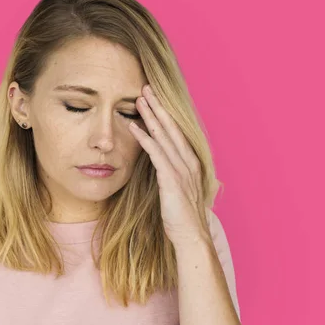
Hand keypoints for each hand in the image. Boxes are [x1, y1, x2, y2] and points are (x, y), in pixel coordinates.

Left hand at [128, 84, 210, 247]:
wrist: (191, 237)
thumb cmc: (181, 217)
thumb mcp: (177, 190)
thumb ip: (171, 174)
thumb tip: (160, 164)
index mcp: (191, 163)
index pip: (177, 132)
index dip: (165, 114)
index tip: (154, 98)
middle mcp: (189, 162)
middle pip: (172, 128)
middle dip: (159, 107)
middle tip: (146, 88)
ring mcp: (182, 170)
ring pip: (165, 136)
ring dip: (151, 116)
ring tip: (139, 99)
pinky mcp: (172, 180)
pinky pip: (157, 154)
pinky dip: (145, 139)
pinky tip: (134, 127)